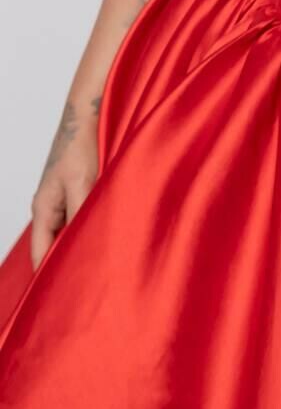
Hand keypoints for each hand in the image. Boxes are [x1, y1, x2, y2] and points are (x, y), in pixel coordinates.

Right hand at [30, 97, 99, 270]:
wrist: (90, 111)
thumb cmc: (81, 144)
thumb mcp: (82, 184)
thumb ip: (81, 215)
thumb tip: (84, 247)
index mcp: (44, 209)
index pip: (40, 253)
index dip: (50, 275)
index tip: (66, 297)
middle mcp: (53, 206)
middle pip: (57, 244)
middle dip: (71, 261)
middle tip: (92, 283)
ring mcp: (67, 196)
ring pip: (73, 229)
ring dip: (86, 241)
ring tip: (105, 262)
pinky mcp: (83, 187)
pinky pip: (85, 214)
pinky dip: (95, 223)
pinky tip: (112, 231)